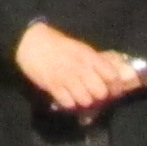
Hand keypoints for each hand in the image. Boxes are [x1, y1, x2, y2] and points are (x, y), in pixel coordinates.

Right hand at [14, 21, 145, 114]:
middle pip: (100, 92)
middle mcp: (80, 68)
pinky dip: (70, 103)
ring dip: (84, 100)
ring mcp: (66, 78)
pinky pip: (68, 103)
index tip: (114, 89)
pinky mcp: (53, 86)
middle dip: (100, 96)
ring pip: (85, 101)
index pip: (112, 76)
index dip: (116, 86)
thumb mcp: (81, 48)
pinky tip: (67, 97)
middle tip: (95, 94)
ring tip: (80, 96)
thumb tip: (114, 75)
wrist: (30, 42)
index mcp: (89, 56)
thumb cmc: (58, 45)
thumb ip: (96, 61)